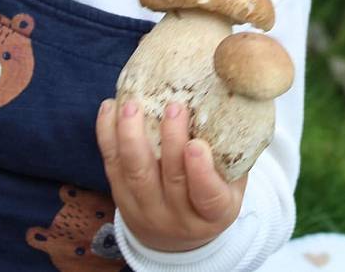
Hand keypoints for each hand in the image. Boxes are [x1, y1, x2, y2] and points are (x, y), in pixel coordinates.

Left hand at [95, 99, 247, 251]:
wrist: (175, 240)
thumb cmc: (210, 200)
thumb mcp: (232, 188)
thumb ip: (232, 158)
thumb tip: (237, 108)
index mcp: (212, 215)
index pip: (207, 196)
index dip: (201, 171)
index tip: (197, 145)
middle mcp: (177, 217)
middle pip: (171, 179)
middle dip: (171, 140)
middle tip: (174, 106)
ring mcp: (145, 209)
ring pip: (135, 172)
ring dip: (131, 136)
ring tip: (133, 105)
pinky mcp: (120, 198)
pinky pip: (111, 165)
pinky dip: (107, 135)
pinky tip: (109, 109)